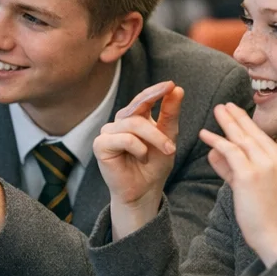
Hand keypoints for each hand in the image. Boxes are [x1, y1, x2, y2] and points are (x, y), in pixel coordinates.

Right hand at [95, 82, 181, 238]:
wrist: (144, 191)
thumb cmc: (155, 165)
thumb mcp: (168, 136)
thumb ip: (170, 113)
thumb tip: (176, 88)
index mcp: (134, 117)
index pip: (143, 98)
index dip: (155, 91)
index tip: (171, 85)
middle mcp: (119, 122)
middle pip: (138, 110)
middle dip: (157, 127)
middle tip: (172, 142)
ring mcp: (108, 132)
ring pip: (133, 124)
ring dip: (154, 139)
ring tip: (166, 152)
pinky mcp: (100, 145)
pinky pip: (124, 138)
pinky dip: (138, 148)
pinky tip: (142, 158)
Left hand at [198, 103, 276, 265]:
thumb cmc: (267, 217)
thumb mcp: (250, 188)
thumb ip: (232, 169)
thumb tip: (214, 152)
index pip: (263, 138)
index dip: (248, 124)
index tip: (237, 114)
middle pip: (254, 133)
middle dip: (238, 117)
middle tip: (225, 105)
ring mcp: (265, 166)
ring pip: (242, 138)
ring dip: (227, 123)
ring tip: (217, 111)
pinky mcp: (250, 175)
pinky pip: (231, 151)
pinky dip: (216, 141)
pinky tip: (204, 134)